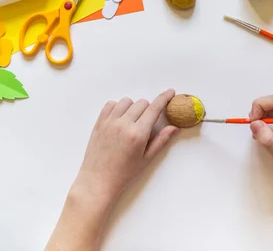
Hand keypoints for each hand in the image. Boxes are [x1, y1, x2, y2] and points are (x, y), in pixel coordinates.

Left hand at [47, 89, 178, 250]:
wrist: (98, 180)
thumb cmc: (124, 173)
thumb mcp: (146, 159)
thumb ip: (161, 141)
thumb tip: (175, 128)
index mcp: (138, 134)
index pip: (154, 108)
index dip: (164, 98)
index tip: (171, 92)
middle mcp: (124, 124)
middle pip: (142, 103)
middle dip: (148, 109)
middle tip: (145, 124)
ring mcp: (110, 122)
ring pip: (126, 101)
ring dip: (133, 107)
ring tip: (131, 122)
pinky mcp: (99, 123)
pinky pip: (110, 104)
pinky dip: (117, 108)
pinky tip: (119, 119)